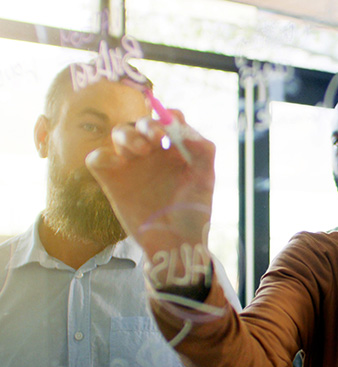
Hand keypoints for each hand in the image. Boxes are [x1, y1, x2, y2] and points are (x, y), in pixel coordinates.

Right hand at [86, 112, 215, 279]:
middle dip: (147, 125)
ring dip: (128, 135)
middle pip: (142, 122)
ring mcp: (132, 165)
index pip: (169, 118)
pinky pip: (97, 158)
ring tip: (142, 151)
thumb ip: (202, 150)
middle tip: (157, 140)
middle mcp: (153, 152)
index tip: (172, 128)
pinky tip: (117, 164)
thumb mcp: (205, 179)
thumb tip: (183, 128)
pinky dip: (102, 156)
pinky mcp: (112, 181)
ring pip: (120, 132)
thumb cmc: (193, 211)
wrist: (176, 243)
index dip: (169, 117)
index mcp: (176, 148)